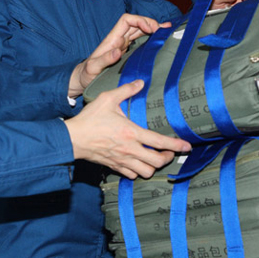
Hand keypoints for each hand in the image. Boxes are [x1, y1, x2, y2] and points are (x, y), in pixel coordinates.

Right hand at [66, 79, 190, 178]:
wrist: (72, 138)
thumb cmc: (89, 118)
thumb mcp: (107, 99)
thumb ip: (126, 90)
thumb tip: (140, 82)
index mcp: (131, 132)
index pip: (159, 141)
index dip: (176, 145)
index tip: (186, 146)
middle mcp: (129, 149)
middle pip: (157, 161)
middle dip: (167, 158)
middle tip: (169, 151)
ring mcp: (121, 160)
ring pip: (146, 172)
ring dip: (153, 166)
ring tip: (155, 157)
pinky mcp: (113, 166)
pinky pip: (131, 175)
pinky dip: (138, 171)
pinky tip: (138, 162)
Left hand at [68, 14, 169, 96]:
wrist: (84, 79)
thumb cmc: (86, 73)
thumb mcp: (93, 68)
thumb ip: (104, 59)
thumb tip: (118, 51)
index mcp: (112, 39)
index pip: (126, 20)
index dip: (139, 20)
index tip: (150, 29)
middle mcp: (119, 39)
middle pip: (136, 23)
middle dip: (150, 23)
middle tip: (163, 31)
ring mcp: (124, 44)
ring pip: (140, 30)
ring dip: (152, 29)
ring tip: (167, 30)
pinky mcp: (127, 51)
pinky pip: (140, 40)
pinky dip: (151, 37)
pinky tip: (161, 37)